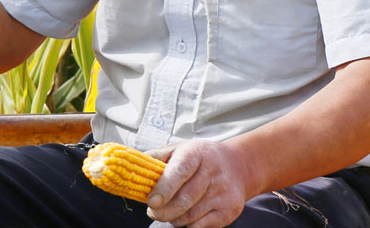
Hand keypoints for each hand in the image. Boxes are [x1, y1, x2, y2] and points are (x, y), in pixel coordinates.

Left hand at [144, 140, 261, 227]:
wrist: (237, 165)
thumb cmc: (200, 159)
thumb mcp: (179, 149)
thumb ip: (156, 158)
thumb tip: (133, 168)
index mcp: (197, 153)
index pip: (179, 172)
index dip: (164, 189)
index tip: (152, 202)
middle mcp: (214, 171)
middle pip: (184, 200)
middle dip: (163, 211)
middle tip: (154, 212)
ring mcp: (224, 191)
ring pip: (190, 216)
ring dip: (174, 218)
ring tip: (170, 212)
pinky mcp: (230, 209)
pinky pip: (202, 226)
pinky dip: (189, 225)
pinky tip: (187, 215)